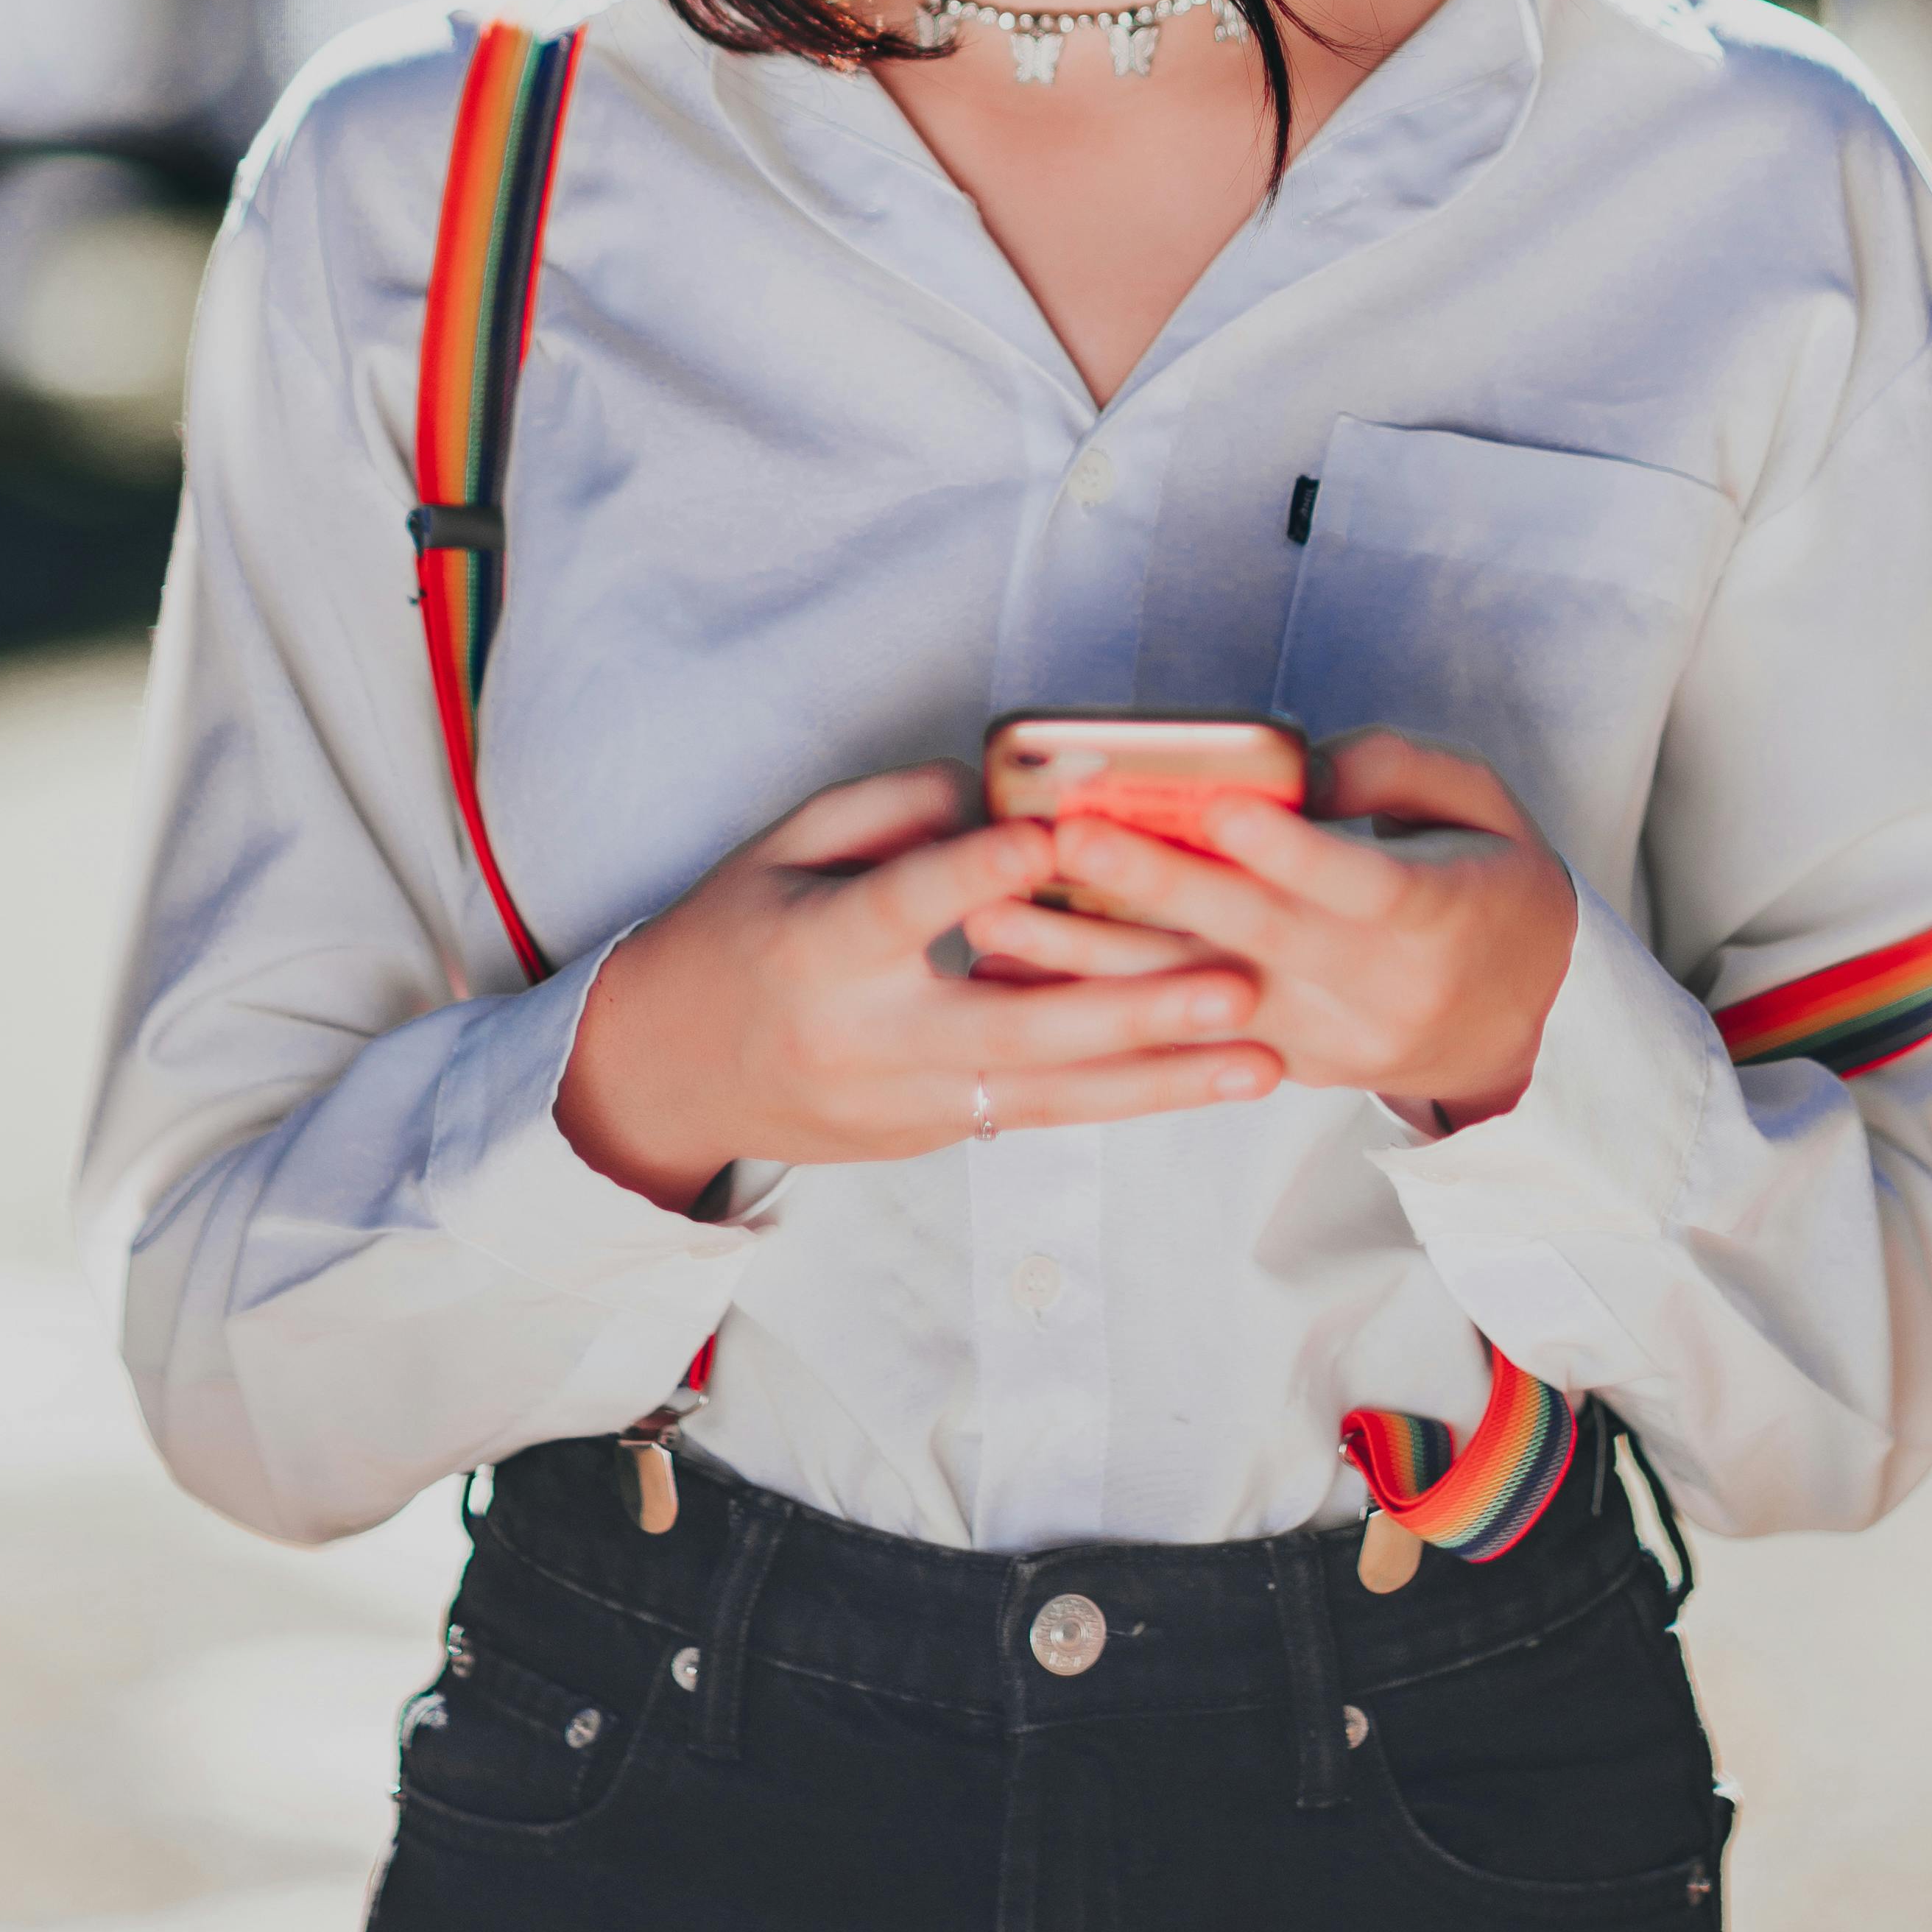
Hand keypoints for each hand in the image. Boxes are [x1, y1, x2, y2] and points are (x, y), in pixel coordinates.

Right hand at [558, 763, 1277, 1211]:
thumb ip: (890, 811)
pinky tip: (1206, 1079)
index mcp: (819, 952)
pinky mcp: (932, 1136)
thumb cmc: (733, 933)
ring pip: (1052, 1098)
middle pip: (1016, 1030)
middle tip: (1235, 980)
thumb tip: (999, 795)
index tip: (1057, 840)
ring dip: (1165, 1081)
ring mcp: (905, 1104)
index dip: (980, 873)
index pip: (908, 909)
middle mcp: (868, 1040)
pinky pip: (1040, 1113)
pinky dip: (1125, 1095)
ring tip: (1264, 1061)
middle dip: (1137, 1012)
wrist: (667, 1074)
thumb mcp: (784, 845)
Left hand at [1028, 729, 1573, 1131]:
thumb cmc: (1496, 888)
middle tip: (1069, 836)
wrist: (1525, 1028)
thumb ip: (1392, 769)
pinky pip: (1183, 1036)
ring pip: (1196, 999)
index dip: (1287, 850)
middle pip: (1255, 937)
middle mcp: (1371, 990)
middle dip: (1155, 886)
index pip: (1355, 882)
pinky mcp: (1280, 1065)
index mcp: (1436, 916)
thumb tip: (1292, 764)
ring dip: (1092, 957)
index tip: (1219, 806)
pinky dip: (1103, 1001)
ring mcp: (1320, 1040)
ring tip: (999, 914)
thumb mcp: (1484, 805)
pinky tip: (1024, 969)